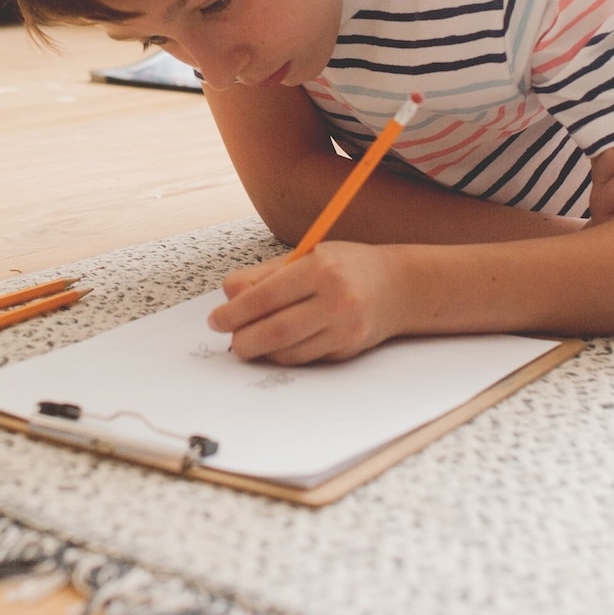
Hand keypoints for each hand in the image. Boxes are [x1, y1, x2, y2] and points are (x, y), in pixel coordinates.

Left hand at [207, 242, 403, 363]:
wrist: (398, 286)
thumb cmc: (346, 266)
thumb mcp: (307, 256)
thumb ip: (265, 274)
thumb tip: (228, 295)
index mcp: (320, 269)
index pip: (266, 296)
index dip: (235, 312)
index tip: (215, 320)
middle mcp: (335, 300)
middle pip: (276, 330)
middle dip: (243, 339)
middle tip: (229, 338)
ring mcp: (345, 329)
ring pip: (288, 351)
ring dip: (261, 351)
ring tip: (247, 341)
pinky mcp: (348, 349)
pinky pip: (304, 358)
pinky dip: (282, 355)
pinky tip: (273, 346)